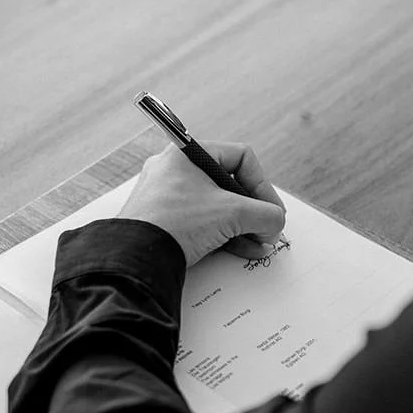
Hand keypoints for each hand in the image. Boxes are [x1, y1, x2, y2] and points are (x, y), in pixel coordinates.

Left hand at [117, 142, 287, 266]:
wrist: (137, 259)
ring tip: (258, 245)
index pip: (241, 157)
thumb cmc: (176, 223)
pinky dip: (224, 235)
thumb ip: (265, 214)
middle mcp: (175, 170)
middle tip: (267, 229)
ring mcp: (167, 197)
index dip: (262, 185)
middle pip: (230, 184)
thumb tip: (276, 222)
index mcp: (187, 154)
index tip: (271, 210)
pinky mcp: (165, 221)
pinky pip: (202, 222)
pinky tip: (242, 250)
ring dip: (243, 226)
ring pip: (218, 206)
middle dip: (254, 211)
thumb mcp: (232, 214)